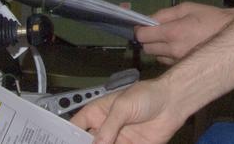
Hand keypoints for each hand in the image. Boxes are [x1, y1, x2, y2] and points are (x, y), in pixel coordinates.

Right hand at [72, 80, 188, 143]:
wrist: (173, 103)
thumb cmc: (147, 95)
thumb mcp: (123, 107)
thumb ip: (109, 127)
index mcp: (97, 113)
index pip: (76, 127)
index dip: (66, 136)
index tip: (60, 142)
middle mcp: (104, 129)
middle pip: (87, 143)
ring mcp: (116, 141)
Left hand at [134, 3, 233, 64]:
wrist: (232, 35)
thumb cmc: (209, 18)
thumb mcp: (187, 8)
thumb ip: (164, 14)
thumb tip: (147, 20)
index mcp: (173, 32)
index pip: (143, 36)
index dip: (139, 30)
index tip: (141, 27)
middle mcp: (173, 50)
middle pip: (147, 49)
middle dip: (148, 39)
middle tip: (156, 32)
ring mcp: (179, 62)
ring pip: (156, 57)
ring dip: (158, 48)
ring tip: (170, 40)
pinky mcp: (184, 68)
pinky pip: (167, 62)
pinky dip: (167, 55)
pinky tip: (178, 48)